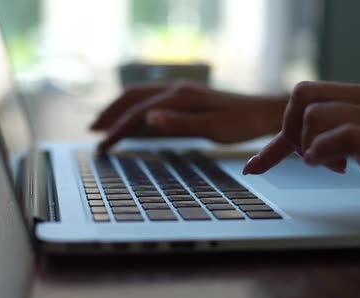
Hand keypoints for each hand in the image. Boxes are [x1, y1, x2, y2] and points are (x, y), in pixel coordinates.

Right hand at [92, 81, 285, 150]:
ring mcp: (181, 92)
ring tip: (104, 125)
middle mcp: (177, 89)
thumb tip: (148, 118)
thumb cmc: (243, 122)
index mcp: (180, 96)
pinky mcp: (187, 98)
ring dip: (120, 109)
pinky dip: (135, 110)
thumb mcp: (214, 128)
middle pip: (132, 97)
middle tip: (93, 132)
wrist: (266, 112)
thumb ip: (180, 123)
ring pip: (141, 96)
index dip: (117, 129)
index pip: (138, 112)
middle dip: (110, 114)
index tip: (101, 145)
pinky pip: (152, 100)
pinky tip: (134, 121)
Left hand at [242, 81, 359, 219]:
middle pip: (302, 95)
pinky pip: (342, 135)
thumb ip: (337, 137)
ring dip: (308, 146)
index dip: (277, 131)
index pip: (306, 95)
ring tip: (325, 165)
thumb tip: (299, 146)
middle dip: (288, 131)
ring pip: (316, 114)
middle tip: (302, 156)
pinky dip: (324, 154)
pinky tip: (336, 168)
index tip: (257, 164)